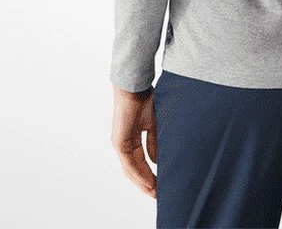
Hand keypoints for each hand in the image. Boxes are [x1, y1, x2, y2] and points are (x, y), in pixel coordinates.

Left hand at [111, 83, 156, 198]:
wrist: (136, 87)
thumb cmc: (145, 100)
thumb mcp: (154, 125)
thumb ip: (154, 143)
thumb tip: (157, 161)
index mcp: (132, 139)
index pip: (141, 163)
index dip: (150, 175)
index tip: (161, 186)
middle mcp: (124, 144)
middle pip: (134, 171)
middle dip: (147, 184)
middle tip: (158, 195)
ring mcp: (121, 144)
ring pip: (131, 170)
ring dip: (143, 183)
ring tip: (155, 193)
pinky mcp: (120, 142)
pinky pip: (130, 163)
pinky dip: (140, 174)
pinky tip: (149, 182)